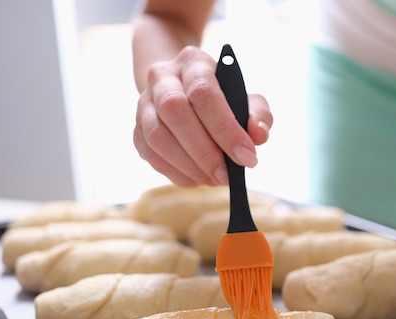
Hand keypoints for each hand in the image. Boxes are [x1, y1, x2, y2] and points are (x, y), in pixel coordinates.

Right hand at [133, 46, 272, 186]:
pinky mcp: (137, 130)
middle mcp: (162, 77)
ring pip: (157, 136)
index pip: (204, 92)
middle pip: (175, 111)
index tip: (247, 157)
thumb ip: (259, 115)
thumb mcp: (247, 99)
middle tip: (227, 176)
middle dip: (204, 151)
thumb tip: (258, 135)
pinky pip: (151, 155)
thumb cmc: (223, 99)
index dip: (225, 128)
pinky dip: (176, 172)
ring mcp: (144, 103)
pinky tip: (198, 178)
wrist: (185, 93)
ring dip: (189, 165)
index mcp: (193, 62)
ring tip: (214, 179)